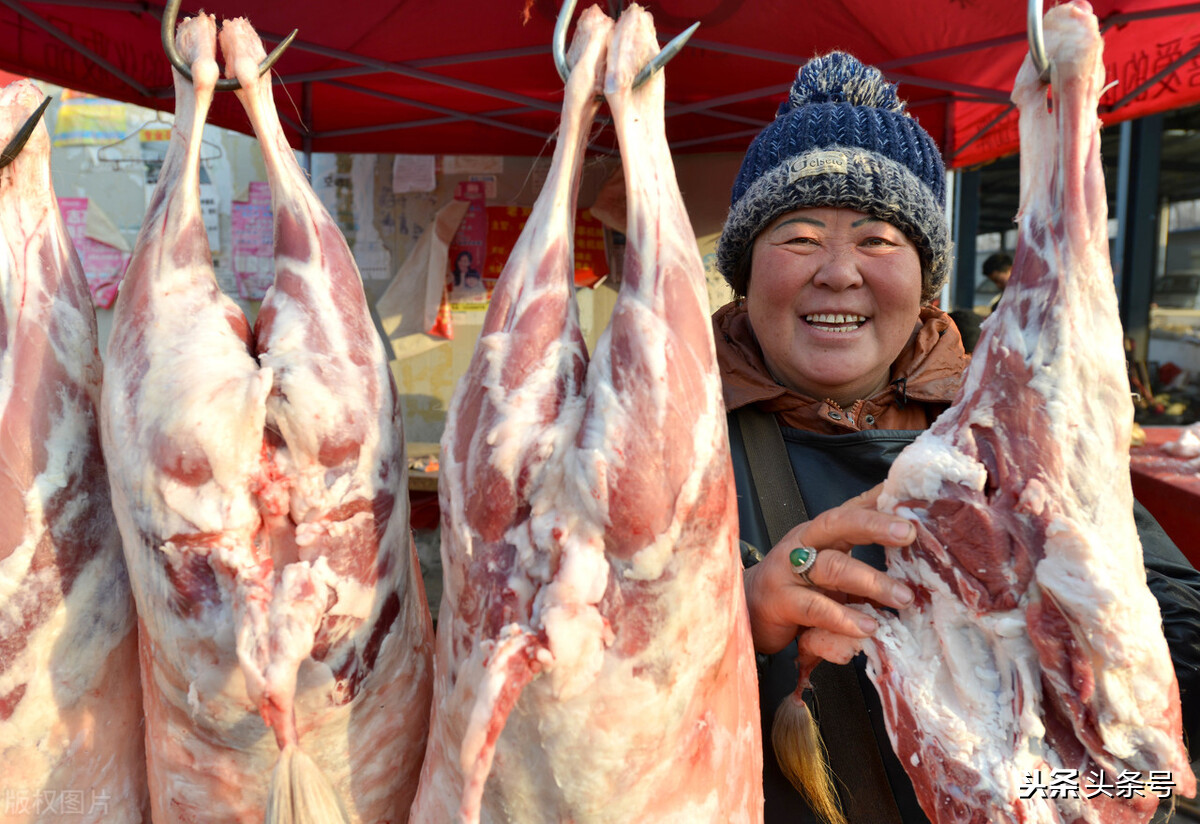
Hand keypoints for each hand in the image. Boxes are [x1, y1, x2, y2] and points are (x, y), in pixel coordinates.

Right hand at [742, 484, 915, 663]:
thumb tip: (910, 563)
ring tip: (903, 597)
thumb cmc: (797, 589)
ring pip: (831, 566)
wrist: (748, 612)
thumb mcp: (829, 571)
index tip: (910, 497)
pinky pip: (816, 607)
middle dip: (874, 525)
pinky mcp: (780, 601)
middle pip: (837, 523)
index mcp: (819, 533)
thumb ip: (860, 565)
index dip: (878, 502)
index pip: (850, 510)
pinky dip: (844, 618)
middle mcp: (802, 542)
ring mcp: (788, 570)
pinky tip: (868, 627)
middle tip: (909, 533)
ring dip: (870, 581)